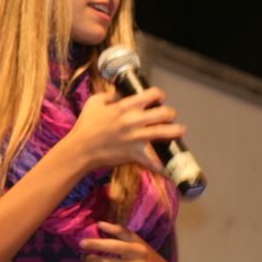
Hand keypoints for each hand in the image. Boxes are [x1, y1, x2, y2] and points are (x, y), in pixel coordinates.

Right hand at [66, 87, 184, 173]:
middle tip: (169, 115)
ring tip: (180, 130)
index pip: (153, 94)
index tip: (159, 98)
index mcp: (126, 106)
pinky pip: (153, 162)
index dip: (159, 94)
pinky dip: (163, 166)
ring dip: (176, 130)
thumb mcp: (94, 102)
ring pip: (165, 133)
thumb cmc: (86, 126)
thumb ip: (109, 95)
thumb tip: (119, 94)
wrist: (80, 150)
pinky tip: (172, 168)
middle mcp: (134, 121)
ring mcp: (136, 138)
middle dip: (170, 113)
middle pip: (165, 113)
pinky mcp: (134, 154)